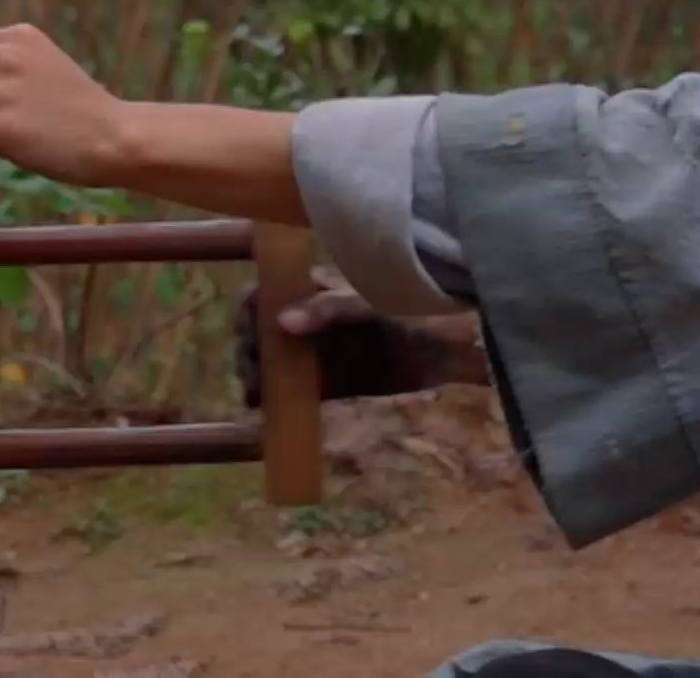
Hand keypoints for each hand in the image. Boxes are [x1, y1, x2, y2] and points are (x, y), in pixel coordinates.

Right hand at [235, 267, 485, 406]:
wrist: (449, 348)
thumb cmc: (409, 310)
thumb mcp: (367, 304)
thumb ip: (326, 310)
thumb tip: (282, 322)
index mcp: (313, 290)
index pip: (265, 295)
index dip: (250, 312)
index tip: (250, 331)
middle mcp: (309, 322)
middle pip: (263, 333)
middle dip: (250, 350)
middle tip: (252, 370)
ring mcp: (319, 353)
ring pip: (274, 364)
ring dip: (259, 377)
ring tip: (258, 393)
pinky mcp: (332, 384)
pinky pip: (296, 391)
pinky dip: (278, 401)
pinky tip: (268, 409)